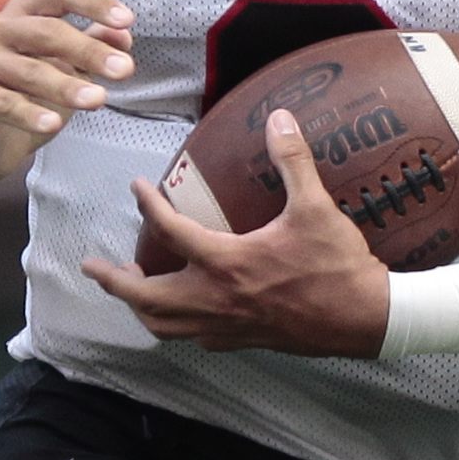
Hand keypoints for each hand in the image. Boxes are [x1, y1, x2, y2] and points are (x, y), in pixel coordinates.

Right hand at [0, 0, 134, 184]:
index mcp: (22, 11)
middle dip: (89, 51)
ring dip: (66, 86)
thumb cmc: (25, 95)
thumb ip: (91, 48)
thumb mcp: (66, 69)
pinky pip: (2, 102)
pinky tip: (53, 124)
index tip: (127, 21)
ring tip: (98, 100)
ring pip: (28, 70)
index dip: (94, 3)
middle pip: (47, 32)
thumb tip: (123, 37)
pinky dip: (29, 113)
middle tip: (124, 70)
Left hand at [83, 109, 389, 356]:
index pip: (170, 230)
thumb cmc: (339, 265)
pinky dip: (175, 325)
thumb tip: (280, 117)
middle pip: (145, 298)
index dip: (148, 205)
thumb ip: (294, 161)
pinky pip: (193, 338)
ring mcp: (226, 326)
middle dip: (113, 282)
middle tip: (93, 267)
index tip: (136, 188)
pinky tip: (180, 311)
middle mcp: (216, 299)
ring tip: (131, 288)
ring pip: (164, 326)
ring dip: (140, 308)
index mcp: (227, 263)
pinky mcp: (241, 341)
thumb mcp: (317, 207)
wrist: (365, 319)